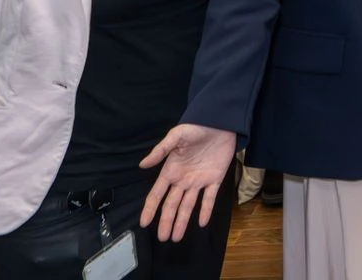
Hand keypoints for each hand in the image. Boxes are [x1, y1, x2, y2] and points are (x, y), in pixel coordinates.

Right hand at [139, 124, 235, 241]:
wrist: (220, 123)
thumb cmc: (195, 128)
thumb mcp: (176, 136)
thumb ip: (160, 151)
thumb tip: (142, 165)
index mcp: (171, 171)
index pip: (157, 194)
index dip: (150, 209)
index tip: (144, 223)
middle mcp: (183, 180)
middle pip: (172, 205)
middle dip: (166, 221)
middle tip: (163, 238)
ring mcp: (199, 180)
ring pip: (188, 205)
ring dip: (182, 221)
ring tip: (176, 237)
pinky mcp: (215, 178)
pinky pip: (209, 198)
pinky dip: (206, 210)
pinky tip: (201, 223)